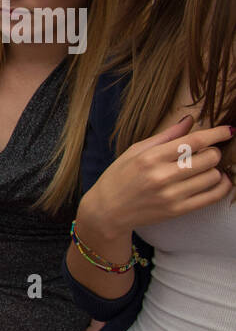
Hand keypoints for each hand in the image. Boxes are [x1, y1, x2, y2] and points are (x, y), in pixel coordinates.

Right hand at [79, 116, 233, 238]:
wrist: (106, 210)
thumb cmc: (119, 177)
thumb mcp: (135, 151)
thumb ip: (166, 136)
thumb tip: (191, 120)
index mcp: (150, 157)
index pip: (194, 141)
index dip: (217, 133)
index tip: (228, 130)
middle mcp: (161, 176)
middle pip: (209, 158)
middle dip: (214, 152)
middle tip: (206, 152)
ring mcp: (170, 195)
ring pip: (213, 176)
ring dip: (215, 169)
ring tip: (206, 168)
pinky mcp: (177, 210)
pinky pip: (212, 196)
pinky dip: (222, 186)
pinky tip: (218, 180)